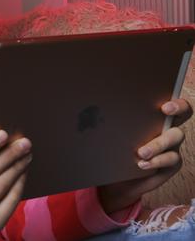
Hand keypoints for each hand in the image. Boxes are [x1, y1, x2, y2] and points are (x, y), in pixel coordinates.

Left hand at [98, 98, 191, 213]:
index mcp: (151, 115)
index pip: (170, 102)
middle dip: (177, 109)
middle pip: (182, 115)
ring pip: (175, 137)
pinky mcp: (170, 164)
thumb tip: (95, 109)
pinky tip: (142, 164)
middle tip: (163, 110)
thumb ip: (109, 120)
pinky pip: (171, 160)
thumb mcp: (108, 133)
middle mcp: (165, 127)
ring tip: (141, 152)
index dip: (174, 101)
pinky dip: (156, 161)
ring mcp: (170, 146)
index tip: (163, 105)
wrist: (114, 177)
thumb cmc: (111, 149)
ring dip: (158, 143)